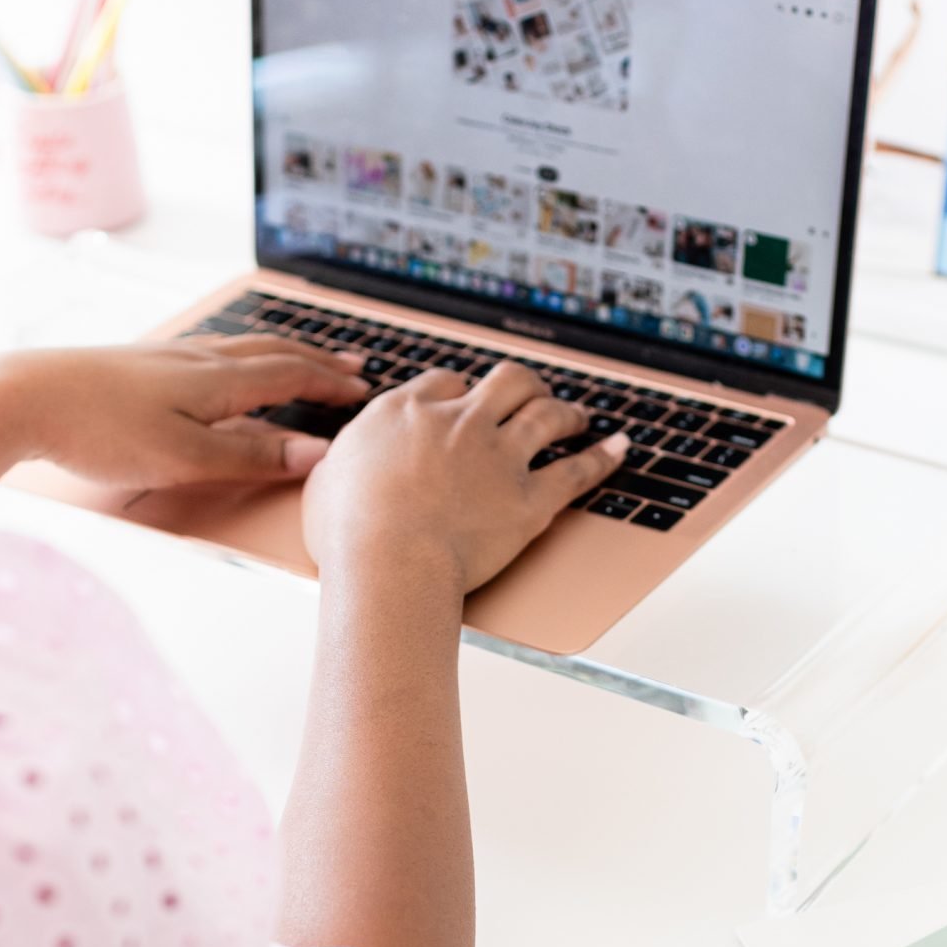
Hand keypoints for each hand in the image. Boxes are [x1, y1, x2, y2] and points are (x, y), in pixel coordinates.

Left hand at [0, 336, 367, 488]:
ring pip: (240, 348)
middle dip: (316, 361)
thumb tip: (318, 454)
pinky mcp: (137, 364)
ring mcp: (165, 358)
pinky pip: (208, 353)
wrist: (21, 398)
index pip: (291, 376)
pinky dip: (240, 356)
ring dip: (281, 354)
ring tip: (300, 359)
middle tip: (352, 365)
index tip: (364, 391)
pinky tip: (223, 365)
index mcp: (217, 379)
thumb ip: (253, 457)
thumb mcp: (187, 458)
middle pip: (272, 353)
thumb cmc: (99, 431)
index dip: (331, 384)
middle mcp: (197, 359)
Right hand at [302, 361, 628, 592]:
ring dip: (565, 410)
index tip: (465, 399)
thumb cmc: (348, 535)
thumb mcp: (325, 482)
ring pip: (545, 414)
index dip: (459, 389)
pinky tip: (621, 447)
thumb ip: (343, 463)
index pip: (443, 382)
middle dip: (522, 384)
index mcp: (405, 412)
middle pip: (504, 382)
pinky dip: (604, 457)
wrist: (389, 564)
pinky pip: (577, 471)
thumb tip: (340, 462)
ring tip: (578, 413)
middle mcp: (457, 422)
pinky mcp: (529, 500)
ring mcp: (498, 457)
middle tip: (531, 392)